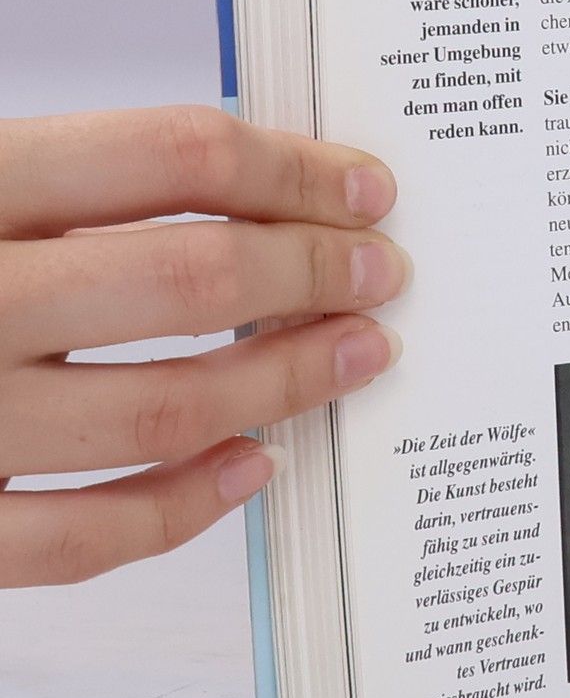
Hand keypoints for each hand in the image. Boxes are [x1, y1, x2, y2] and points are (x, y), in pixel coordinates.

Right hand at [0, 106, 407, 585]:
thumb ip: (57, 180)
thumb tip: (246, 178)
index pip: (167, 155)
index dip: (293, 168)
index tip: (366, 187)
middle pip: (184, 276)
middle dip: (312, 271)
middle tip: (383, 272)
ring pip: (156, 413)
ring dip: (281, 382)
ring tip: (353, 354)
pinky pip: (78, 542)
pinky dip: (183, 509)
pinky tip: (253, 464)